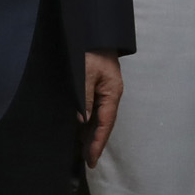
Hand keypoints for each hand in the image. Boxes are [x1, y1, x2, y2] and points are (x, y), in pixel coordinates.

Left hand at [81, 52, 122, 167]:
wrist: (93, 32)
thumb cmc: (89, 51)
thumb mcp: (85, 74)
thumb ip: (84, 97)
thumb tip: (83, 121)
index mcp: (112, 93)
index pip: (106, 123)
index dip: (98, 143)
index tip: (92, 161)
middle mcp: (111, 95)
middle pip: (104, 124)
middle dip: (96, 142)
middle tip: (87, 162)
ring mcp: (105, 91)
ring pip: (100, 118)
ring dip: (92, 135)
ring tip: (83, 152)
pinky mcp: (98, 88)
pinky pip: (95, 110)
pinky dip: (89, 123)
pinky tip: (81, 131)